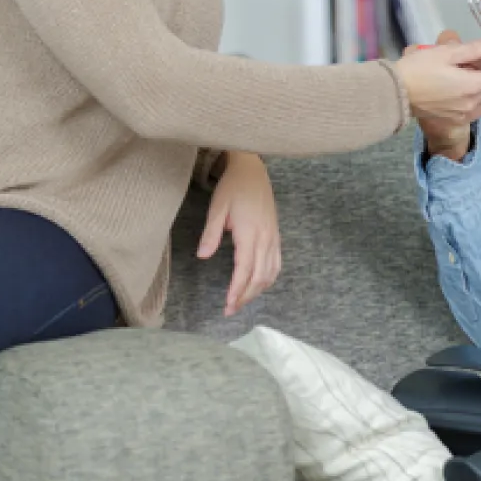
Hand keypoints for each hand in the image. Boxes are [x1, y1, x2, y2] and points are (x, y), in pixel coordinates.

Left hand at [198, 151, 281, 315]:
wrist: (253, 170)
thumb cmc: (232, 188)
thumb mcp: (217, 208)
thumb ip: (211, 233)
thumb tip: (203, 256)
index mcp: (250, 232)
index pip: (245, 269)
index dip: (237, 289)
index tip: (228, 305)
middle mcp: (265, 238)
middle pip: (259, 276)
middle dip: (246, 296)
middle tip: (231, 310)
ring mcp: (273, 237)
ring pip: (270, 272)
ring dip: (258, 290)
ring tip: (242, 301)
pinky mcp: (276, 235)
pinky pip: (277, 263)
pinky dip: (269, 278)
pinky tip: (259, 284)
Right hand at [395, 31, 480, 159]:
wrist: (394, 95)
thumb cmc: (416, 71)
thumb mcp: (444, 53)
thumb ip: (473, 49)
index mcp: (472, 87)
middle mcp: (472, 104)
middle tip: (477, 58)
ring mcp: (464, 114)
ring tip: (462, 71)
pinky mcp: (455, 120)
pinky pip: (474, 106)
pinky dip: (474, 94)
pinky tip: (458, 85)